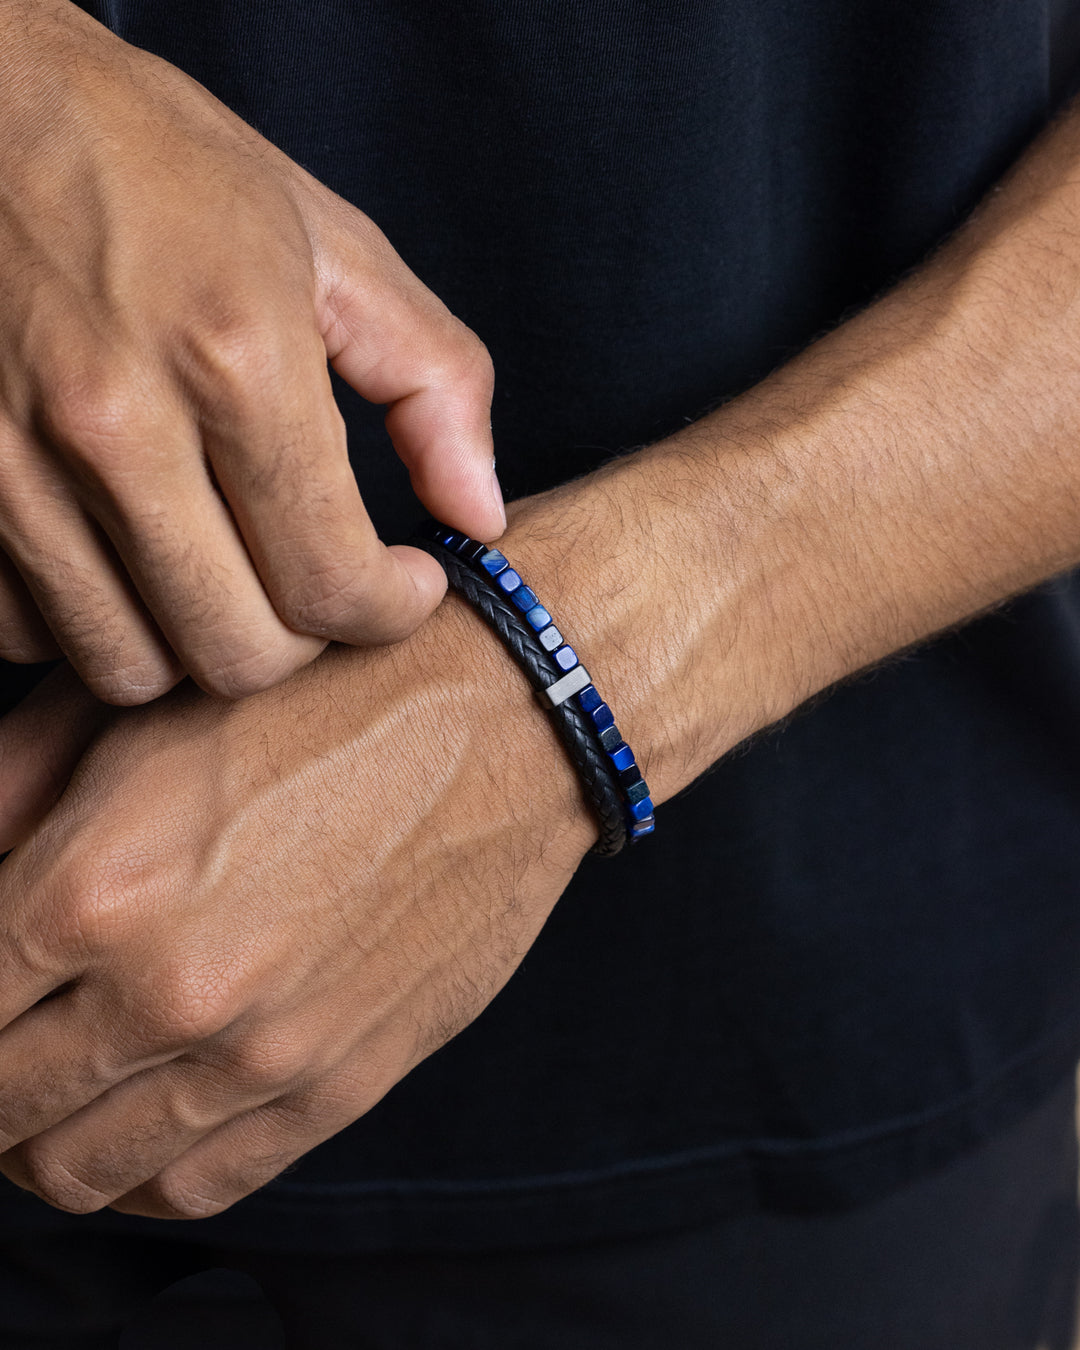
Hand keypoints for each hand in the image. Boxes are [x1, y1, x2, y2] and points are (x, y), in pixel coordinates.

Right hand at [0, 0, 502, 704]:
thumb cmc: (154, 163)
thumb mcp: (328, 245)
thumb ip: (432, 383)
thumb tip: (479, 514)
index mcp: (234, 358)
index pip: (332, 584)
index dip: (390, 610)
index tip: (401, 584)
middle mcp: (111, 424)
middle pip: (236, 653)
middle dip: (301, 638)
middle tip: (315, 581)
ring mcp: (7, 462)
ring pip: (129, 665)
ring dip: (193, 639)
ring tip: (223, 569)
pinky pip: (27, 634)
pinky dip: (91, 619)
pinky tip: (126, 556)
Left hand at [0, 604, 591, 1218]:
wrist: (502, 721)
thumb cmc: (325, 693)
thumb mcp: (136, 705)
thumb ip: (5, 793)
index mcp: (96, 886)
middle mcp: (170, 992)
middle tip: (3, 1040)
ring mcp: (262, 1057)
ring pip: (79, 1173)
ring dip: (39, 1143)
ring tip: (51, 1094)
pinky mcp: (340, 1087)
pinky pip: (194, 1188)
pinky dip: (138, 1179)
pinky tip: (136, 1124)